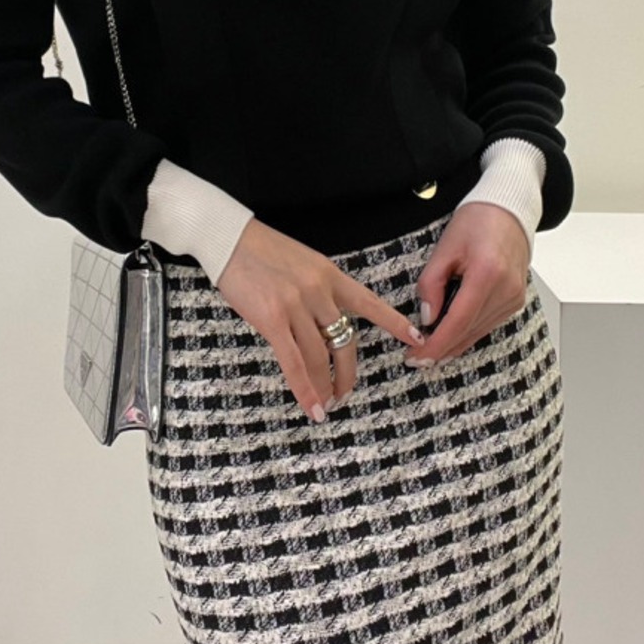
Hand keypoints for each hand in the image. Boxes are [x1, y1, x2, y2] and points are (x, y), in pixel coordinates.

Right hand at [216, 218, 428, 421]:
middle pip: (344, 341)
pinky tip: (313, 407)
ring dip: (325, 386)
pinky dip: (305, 389)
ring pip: (320, 357)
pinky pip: (294, 362)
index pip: (369, 303)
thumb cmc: (258, 250)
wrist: (227, 237)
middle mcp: (320, 291)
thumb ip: (316, 289)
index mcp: (329, 274)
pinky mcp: (273, 319)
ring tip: (327, 404)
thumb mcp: (300, 262)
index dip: (394, 323)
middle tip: (346, 393)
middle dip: (347, 373)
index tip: (416, 338)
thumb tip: (320, 322)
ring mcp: (297, 305)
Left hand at [407, 203, 530, 368]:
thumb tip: (427, 318)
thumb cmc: (477, 222)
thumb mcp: (444, 249)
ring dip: (454, 343)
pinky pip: (487, 324)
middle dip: (441, 348)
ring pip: (478, 332)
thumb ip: (431, 284)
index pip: (457, 322)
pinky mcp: (515, 300)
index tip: (417, 357)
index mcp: (487, 274)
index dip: (436, 344)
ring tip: (429, 349)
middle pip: (468, 332)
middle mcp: (506, 290)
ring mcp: (514, 297)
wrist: (507, 211)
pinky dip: (468, 332)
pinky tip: (451, 335)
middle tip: (416, 358)